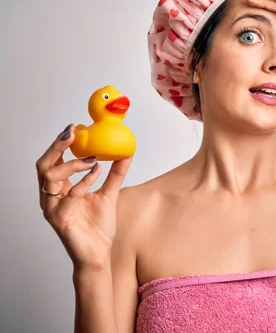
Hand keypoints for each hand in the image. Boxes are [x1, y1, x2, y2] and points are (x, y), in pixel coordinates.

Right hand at [35, 124, 132, 270]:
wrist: (99, 254)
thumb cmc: (98, 226)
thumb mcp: (110, 193)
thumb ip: (115, 173)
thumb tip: (126, 152)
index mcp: (59, 189)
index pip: (52, 161)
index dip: (60, 143)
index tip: (74, 127)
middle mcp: (51, 197)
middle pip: (43, 165)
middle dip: (57, 146)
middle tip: (73, 133)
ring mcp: (53, 208)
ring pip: (49, 178)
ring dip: (71, 163)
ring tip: (92, 158)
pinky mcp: (60, 219)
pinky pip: (69, 196)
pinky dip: (83, 182)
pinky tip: (96, 173)